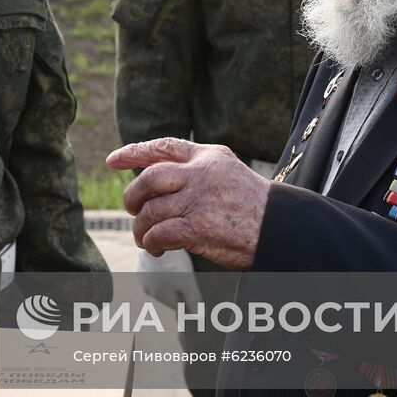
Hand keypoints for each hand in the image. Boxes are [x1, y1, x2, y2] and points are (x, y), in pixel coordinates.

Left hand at [107, 137, 268, 268]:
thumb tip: (154, 182)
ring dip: (141, 228)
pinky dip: (151, 243)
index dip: (134, 152)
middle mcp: (201, 173)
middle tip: (133, 211)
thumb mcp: (228, 173)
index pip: (165, 147)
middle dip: (133, 196)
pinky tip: (156, 249)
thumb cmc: (255, 207)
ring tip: (145, 238)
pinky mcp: (199, 227)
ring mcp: (199, 199)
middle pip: (148, 178)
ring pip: (150, 210)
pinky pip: (159, 233)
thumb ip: (196, 172)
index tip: (112, 160)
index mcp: (209, 156)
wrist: (283, 229)